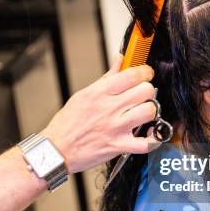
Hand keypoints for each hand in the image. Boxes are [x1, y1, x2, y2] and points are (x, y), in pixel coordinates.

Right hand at [43, 58, 160, 172]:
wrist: (57, 150)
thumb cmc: (68, 123)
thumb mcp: (84, 94)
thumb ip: (107, 77)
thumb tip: (120, 60)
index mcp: (100, 93)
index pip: (132, 74)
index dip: (145, 71)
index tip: (146, 73)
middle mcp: (109, 108)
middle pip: (145, 90)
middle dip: (148, 90)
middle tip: (143, 94)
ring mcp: (116, 128)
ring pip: (149, 111)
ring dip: (150, 111)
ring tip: (144, 112)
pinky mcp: (119, 146)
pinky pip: (146, 143)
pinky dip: (153, 139)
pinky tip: (149, 134)